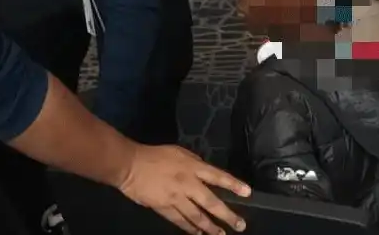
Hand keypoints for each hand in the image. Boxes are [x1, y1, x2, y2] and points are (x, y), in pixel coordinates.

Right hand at [118, 144, 249, 233]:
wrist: (131, 165)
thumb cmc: (155, 155)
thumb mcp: (179, 152)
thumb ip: (194, 163)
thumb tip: (206, 174)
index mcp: (192, 167)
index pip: (218, 176)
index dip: (233, 184)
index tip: (248, 193)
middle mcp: (188, 183)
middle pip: (211, 202)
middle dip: (226, 215)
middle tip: (240, 225)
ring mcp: (176, 197)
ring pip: (197, 216)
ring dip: (210, 227)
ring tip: (220, 234)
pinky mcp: (164, 208)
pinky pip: (180, 221)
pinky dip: (190, 228)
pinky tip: (197, 234)